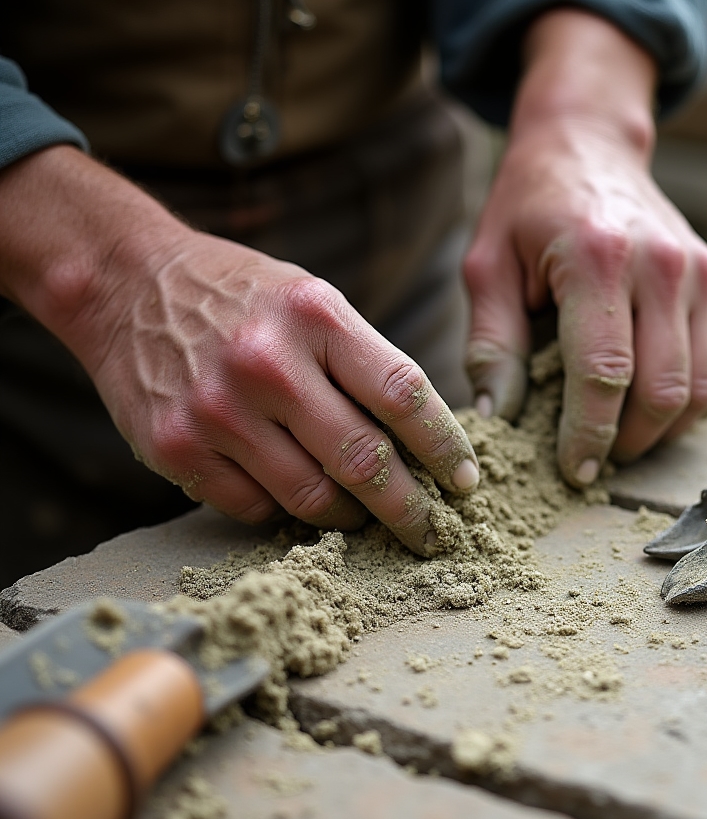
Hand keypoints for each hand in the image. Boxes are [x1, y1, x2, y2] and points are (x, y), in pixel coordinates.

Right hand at [0, 147, 478, 554]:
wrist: (127, 287)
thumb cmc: (241, 299)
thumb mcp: (312, 301)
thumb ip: (365, 363)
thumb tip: (426, 442)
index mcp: (314, 316)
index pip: (403, 395)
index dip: (445, 448)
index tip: (466, 481)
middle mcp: (267, 365)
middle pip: (364, 460)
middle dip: (411, 508)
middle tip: (434, 531)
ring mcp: (218, 411)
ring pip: (313, 498)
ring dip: (352, 518)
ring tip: (368, 517)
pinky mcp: (178, 449)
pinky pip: (256, 508)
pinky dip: (287, 512)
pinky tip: (300, 498)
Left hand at [463, 10, 706, 487]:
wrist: (590, 144)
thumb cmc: (528, 207)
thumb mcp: (487, 266)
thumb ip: (491, 345)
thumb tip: (497, 421)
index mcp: (598, 258)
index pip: (604, 374)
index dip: (589, 435)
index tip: (573, 471)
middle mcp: (663, 266)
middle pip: (663, 391)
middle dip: (628, 443)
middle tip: (592, 461)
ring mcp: (700, 274)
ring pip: (699, 389)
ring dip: (661, 431)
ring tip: (618, 439)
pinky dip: (687, 405)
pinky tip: (647, 409)